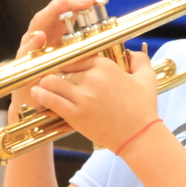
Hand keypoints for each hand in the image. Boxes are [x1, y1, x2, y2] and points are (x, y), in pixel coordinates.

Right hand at [10, 0, 97, 116]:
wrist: (42, 109)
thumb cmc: (66, 86)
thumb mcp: (86, 69)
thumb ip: (100, 56)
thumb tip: (127, 48)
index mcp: (59, 38)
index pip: (67, 15)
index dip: (77, 5)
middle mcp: (45, 41)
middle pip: (52, 16)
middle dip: (63, 5)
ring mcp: (33, 50)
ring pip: (38, 27)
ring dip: (47, 16)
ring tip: (59, 5)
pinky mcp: (25, 64)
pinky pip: (27, 51)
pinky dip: (32, 43)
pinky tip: (41, 37)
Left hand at [29, 49, 160, 152]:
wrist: (140, 136)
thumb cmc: (144, 107)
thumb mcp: (148, 79)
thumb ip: (140, 60)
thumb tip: (132, 50)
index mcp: (106, 66)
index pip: (78, 58)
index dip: (70, 63)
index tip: (66, 68)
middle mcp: (92, 78)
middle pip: (63, 69)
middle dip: (58, 74)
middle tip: (55, 79)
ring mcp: (82, 97)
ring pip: (51, 82)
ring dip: (46, 83)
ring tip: (43, 86)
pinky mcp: (75, 114)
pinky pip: (51, 100)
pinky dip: (41, 96)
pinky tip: (37, 94)